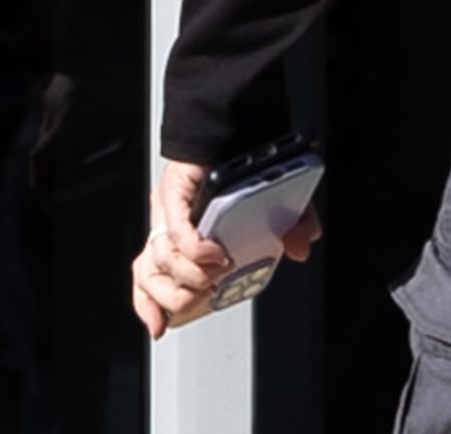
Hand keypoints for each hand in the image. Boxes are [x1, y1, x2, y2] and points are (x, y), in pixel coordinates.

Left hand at [132, 157, 321, 338]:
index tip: (161, 327)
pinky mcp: (174, 196)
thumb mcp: (275, 205)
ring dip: (192, 276)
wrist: (235, 122)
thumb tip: (301, 249)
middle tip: (209, 294)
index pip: (149, 278)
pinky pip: (178, 236)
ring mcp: (169, 213)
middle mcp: (170, 228)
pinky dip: (197, 252)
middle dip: (180, 297)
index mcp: (183, 237)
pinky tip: (216, 255)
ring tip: (219, 270)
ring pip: (161, 263)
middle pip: (151, 279)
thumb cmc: (247, 163)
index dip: (150, 306)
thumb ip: (289, 228)